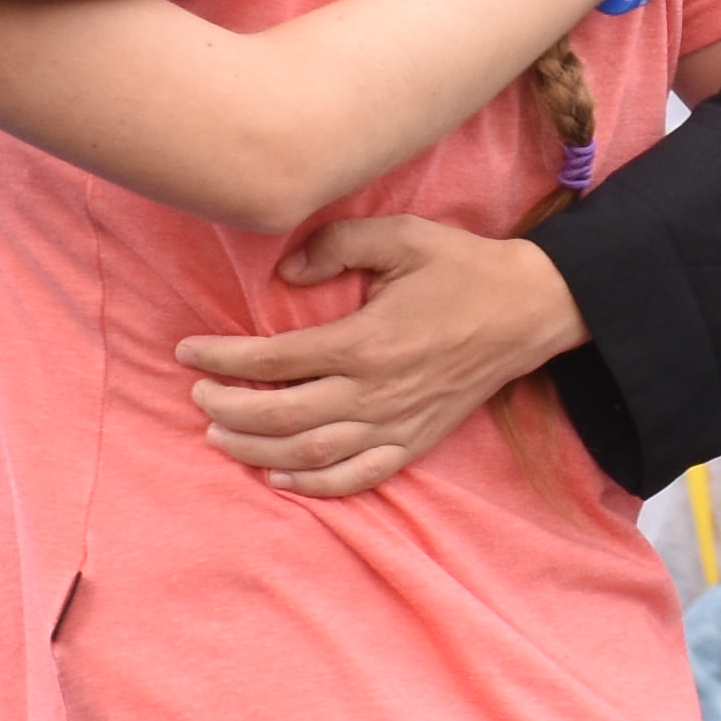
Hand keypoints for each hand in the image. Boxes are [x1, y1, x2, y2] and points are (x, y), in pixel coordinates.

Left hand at [181, 214, 582, 494]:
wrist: (531, 308)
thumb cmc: (463, 268)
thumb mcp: (403, 236)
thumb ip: (339, 245)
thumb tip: (288, 273)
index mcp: (367, 341)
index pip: (275, 359)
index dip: (222, 357)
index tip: (189, 350)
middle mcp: (376, 390)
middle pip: (280, 415)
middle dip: (227, 410)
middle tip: (198, 397)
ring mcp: (397, 422)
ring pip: (310, 452)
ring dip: (255, 450)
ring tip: (219, 437)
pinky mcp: (416, 440)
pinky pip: (358, 476)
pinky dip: (314, 484)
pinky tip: (279, 477)